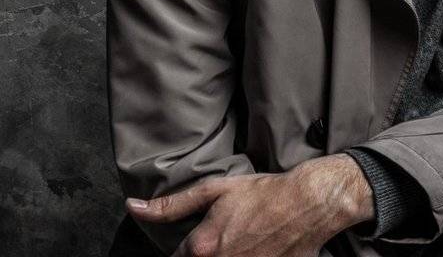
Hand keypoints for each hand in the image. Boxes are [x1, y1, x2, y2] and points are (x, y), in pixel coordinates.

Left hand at [126, 154, 372, 256]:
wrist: (308, 203)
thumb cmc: (261, 193)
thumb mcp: (212, 191)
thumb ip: (170, 205)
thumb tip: (134, 208)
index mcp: (203, 248)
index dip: (183, 252)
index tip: (195, 244)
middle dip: (200, 255)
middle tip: (220, 238)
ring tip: (238, 243)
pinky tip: (251, 250)